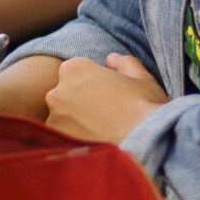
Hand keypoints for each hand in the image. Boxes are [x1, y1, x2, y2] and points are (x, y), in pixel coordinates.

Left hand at [43, 52, 168, 143]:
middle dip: (80, 98)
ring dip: (76, 118)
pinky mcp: (57, 139)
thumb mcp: (140, 76)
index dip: (93, 79)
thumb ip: (123, 62)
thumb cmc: (144, 105)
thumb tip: (111, 59)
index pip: (77, 69)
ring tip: (101, 127)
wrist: (143, 141)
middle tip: (105, 110)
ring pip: (63, 114)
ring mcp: (54, 117)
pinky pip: (64, 133)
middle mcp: (57, 90)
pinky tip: (96, 139)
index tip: (108, 91)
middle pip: (65, 91)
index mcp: (75, 68)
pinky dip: (76, 135)